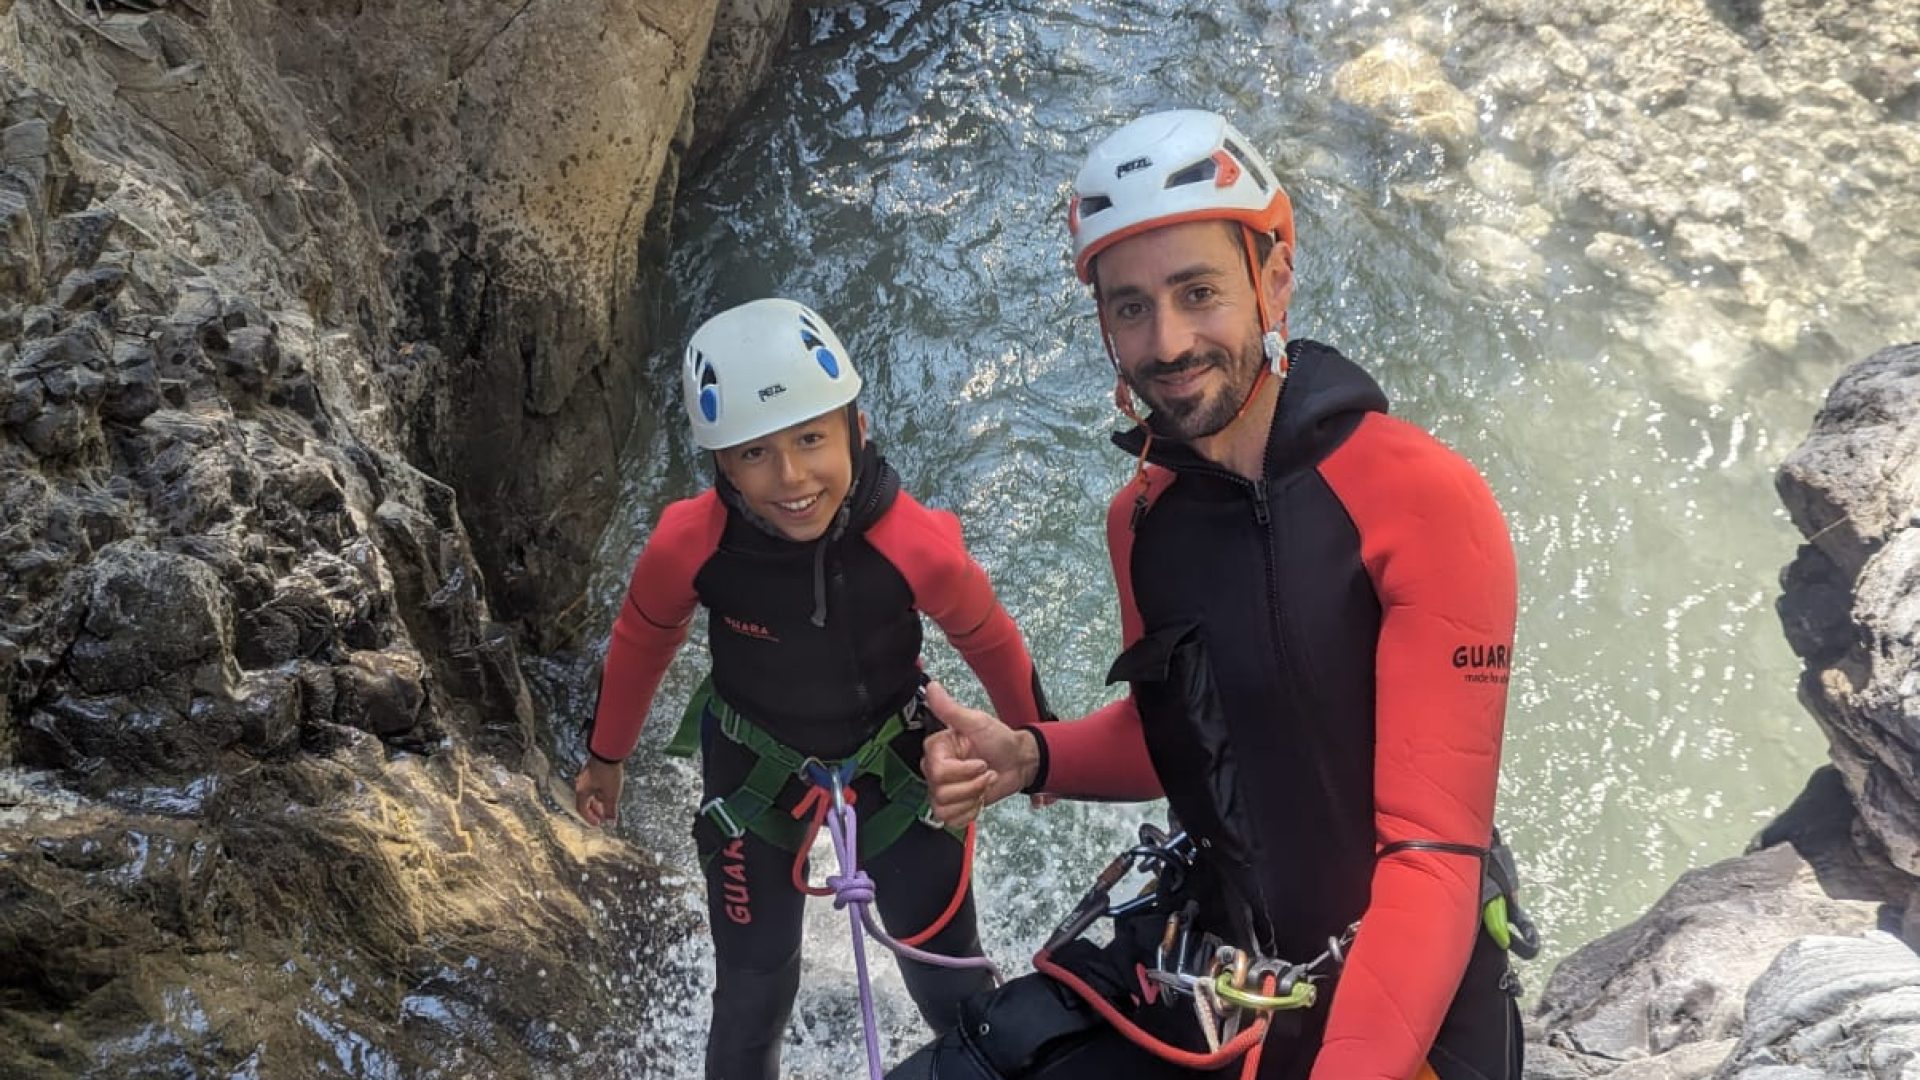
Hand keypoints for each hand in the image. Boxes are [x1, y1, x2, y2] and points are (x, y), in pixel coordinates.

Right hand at [574, 757, 624, 825]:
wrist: (609, 749)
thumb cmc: (608, 772)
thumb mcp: (612, 794)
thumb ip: (610, 809)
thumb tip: (610, 821)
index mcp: (582, 791)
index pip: (582, 809)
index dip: (589, 818)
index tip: (598, 823)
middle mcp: (582, 784)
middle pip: (585, 801)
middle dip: (595, 810)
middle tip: (605, 817)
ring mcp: (587, 776)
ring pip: (591, 793)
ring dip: (599, 801)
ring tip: (609, 806)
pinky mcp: (593, 769)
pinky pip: (594, 785)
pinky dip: (600, 792)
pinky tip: (610, 792)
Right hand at [922, 681, 1039, 825]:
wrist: (1018, 762)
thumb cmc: (1000, 739)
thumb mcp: (977, 722)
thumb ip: (951, 709)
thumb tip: (932, 687)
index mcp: (937, 749)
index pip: (936, 771)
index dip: (962, 771)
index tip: (980, 762)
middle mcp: (935, 769)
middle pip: (940, 791)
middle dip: (972, 785)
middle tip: (986, 772)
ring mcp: (943, 789)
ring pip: (944, 807)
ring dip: (972, 798)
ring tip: (984, 784)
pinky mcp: (953, 805)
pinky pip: (949, 820)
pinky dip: (969, 813)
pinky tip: (978, 798)